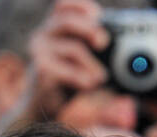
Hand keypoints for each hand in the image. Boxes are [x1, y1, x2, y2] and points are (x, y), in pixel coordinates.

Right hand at [0, 0, 108, 134]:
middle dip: (90, 29)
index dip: (82, 7)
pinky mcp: (41, 72)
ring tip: (100, 78)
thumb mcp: (80, 58)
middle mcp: (41, 36)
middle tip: (103, 43)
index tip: (98, 17)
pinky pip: (70, 72)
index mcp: (51, 28)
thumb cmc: (64, 80)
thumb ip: (91, 45)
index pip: (62, 5)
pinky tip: (89, 86)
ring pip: (73, 49)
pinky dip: (84, 79)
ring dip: (92, 65)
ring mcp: (38, 54)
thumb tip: (118, 42)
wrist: (42, 108)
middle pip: (67, 21)